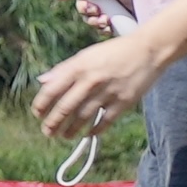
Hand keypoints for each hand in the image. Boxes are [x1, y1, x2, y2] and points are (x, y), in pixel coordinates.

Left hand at [34, 33, 163, 138]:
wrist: (148, 50)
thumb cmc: (115, 51)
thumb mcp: (86, 55)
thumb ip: (64, 69)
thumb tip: (43, 81)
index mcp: (79, 67)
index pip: (52, 90)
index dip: (41, 105)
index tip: (37, 114)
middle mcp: (91, 80)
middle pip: (66, 107)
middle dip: (53, 123)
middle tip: (48, 131)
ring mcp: (108, 92)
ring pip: (84, 117)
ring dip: (71, 129)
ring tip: (64, 136)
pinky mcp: (124, 101)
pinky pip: (106, 120)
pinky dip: (96, 130)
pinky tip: (88, 133)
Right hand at [62, 0, 133, 34]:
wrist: (156, 9)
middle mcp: (101, 0)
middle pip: (81, 5)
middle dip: (84, 9)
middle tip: (94, 10)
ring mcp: (106, 14)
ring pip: (89, 19)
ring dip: (94, 20)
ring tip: (106, 18)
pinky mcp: (112, 26)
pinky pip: (99, 29)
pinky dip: (103, 28)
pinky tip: (110, 25)